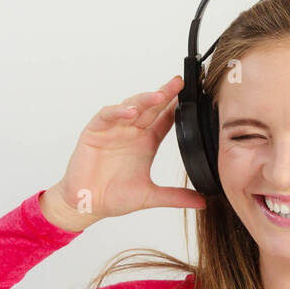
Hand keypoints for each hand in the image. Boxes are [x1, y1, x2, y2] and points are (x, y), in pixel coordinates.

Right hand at [44, 75, 207, 230]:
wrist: (86, 205)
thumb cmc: (114, 197)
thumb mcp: (150, 197)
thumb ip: (175, 197)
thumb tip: (203, 202)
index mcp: (147, 142)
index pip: (165, 119)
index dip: (177, 107)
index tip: (194, 97)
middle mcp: (131, 132)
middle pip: (151, 107)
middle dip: (165, 94)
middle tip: (180, 83)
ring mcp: (113, 129)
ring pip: (130, 107)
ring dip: (144, 100)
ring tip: (159, 95)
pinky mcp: (94, 132)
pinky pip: (106, 116)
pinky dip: (117, 112)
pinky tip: (129, 112)